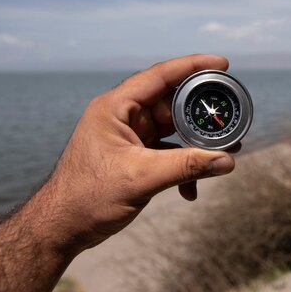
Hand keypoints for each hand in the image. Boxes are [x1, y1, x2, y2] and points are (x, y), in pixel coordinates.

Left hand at [42, 54, 235, 250]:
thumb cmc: (87, 197)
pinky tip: (192, 188)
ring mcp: (129, 135)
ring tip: (223, 153)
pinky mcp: (134, 155)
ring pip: (172, 128)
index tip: (223, 63)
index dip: (193, 66)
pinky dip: (182, 165)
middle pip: (172, 102)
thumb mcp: (141, 178)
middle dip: (201, 114)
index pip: (161, 76)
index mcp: (116, 107)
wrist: (62, 228)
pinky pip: (167, 151)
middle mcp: (123, 116)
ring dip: (195, 143)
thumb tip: (226, 161)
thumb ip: (186, 167)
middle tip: (228, 120)